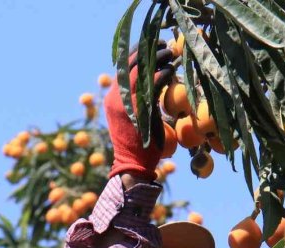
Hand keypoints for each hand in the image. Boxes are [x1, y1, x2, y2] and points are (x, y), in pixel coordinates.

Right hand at [105, 43, 175, 180]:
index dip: (137, 53)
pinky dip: (161, 75)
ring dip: (156, 59)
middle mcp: (114, 98)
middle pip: (128, 64)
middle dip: (146, 51)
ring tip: (171, 53)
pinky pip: (149, 86)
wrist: (133, 165)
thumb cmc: (140, 144)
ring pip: (139, 71)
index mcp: (113, 99)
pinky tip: (171, 70)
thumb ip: (140, 100)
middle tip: (164, 45)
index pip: (122, 68)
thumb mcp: (137, 117)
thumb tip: (155, 82)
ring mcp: (123, 104)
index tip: (153, 45)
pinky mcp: (136, 110)